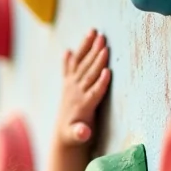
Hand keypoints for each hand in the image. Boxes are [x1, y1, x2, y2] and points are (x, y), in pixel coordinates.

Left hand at [56, 29, 110, 146]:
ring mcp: (70, 87)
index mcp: (83, 106)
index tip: (108, 72)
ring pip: (81, 66)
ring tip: (95, 33)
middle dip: (96, 58)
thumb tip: (83, 132)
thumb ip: (79, 133)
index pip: (94, 93)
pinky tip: (70, 50)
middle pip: (88, 74)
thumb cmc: (74, 136)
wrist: (62, 135)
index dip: (101, 83)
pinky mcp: (67, 85)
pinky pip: (69, 69)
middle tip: (104, 42)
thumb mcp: (77, 137)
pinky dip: (69, 61)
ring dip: (88, 49)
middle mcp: (76, 93)